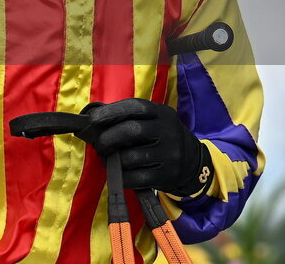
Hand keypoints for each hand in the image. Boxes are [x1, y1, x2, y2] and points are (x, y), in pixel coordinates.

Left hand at [77, 98, 212, 195]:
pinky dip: (121, 176)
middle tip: (99, 145)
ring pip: (131, 157)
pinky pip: (136, 178)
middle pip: (131, 131)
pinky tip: (118, 174)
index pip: (135, 107)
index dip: (111, 112)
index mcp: (161, 113)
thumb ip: (127, 118)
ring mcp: (169, 154)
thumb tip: (91, 119)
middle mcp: (168, 131)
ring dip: (112, 160)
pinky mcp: (167, 175)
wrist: (193, 162)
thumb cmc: (159, 137)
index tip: (92, 120)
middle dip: (108, 138)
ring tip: (107, 159)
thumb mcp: (152, 120)